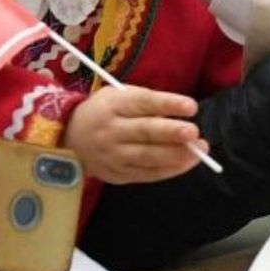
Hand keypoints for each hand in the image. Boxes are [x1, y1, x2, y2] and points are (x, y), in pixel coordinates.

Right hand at [63, 85, 203, 183]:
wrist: (69, 138)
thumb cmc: (103, 112)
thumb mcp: (116, 96)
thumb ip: (145, 102)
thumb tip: (181, 113)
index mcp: (112, 105)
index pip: (142, 103)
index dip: (167, 104)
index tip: (191, 106)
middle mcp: (111, 130)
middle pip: (144, 132)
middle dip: (171, 132)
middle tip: (194, 132)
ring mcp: (113, 155)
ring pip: (148, 157)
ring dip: (176, 155)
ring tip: (199, 150)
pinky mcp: (117, 174)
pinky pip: (147, 174)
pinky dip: (169, 169)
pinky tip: (186, 163)